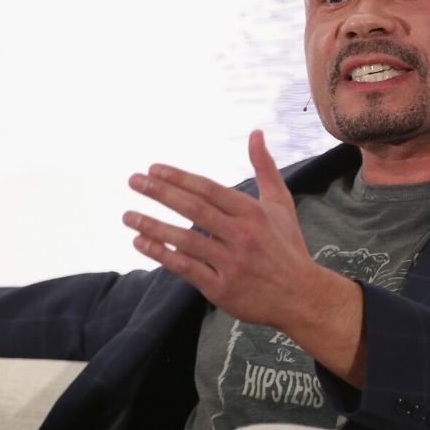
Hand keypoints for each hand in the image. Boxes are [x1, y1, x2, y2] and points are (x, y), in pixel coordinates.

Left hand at [124, 130, 324, 327]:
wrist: (302, 297)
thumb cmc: (287, 246)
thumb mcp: (280, 204)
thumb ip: (264, 167)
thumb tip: (255, 132)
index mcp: (253, 213)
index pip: (209, 189)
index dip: (179, 178)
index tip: (153, 168)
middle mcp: (242, 236)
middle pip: (194, 209)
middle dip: (160, 193)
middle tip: (134, 181)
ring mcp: (231, 263)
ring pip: (186, 240)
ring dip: (153, 226)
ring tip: (127, 215)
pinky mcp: (222, 288)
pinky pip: (186, 268)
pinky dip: (162, 254)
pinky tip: (140, 242)